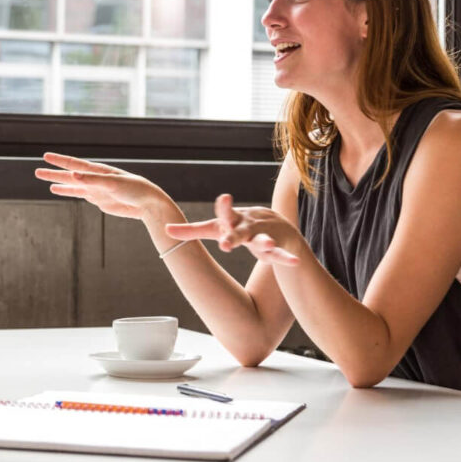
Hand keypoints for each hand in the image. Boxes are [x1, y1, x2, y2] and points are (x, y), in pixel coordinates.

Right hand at [34, 152, 172, 221]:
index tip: (45, 156)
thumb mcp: (113, 183)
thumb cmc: (134, 189)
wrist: (147, 204)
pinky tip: (58, 189)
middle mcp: (94, 178)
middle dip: (53, 172)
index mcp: (97, 170)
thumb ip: (92, 180)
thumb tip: (72, 175)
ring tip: (44, 179)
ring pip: (71, 184)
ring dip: (58, 182)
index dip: (59, 161)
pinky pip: (78, 194)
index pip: (74, 164)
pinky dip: (67, 191)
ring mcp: (95, 188)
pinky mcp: (98, 199)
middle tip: (36, 171)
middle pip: (69, 174)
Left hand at [165, 194, 301, 265]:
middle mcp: (248, 226)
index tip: (224, 198)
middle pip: (240, 230)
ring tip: (268, 246)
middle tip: (226, 243)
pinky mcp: (278, 248)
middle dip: (234, 236)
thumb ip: (191, 231)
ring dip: (265, 243)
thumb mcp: (216, 229)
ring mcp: (264, 236)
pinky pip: (282, 255)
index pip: (224, 215)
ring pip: (264, 240)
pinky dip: (287, 259)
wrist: (275, 225)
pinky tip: (295, 263)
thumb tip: (165, 230)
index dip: (224, 207)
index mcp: (232, 220)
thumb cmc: (238, 227)